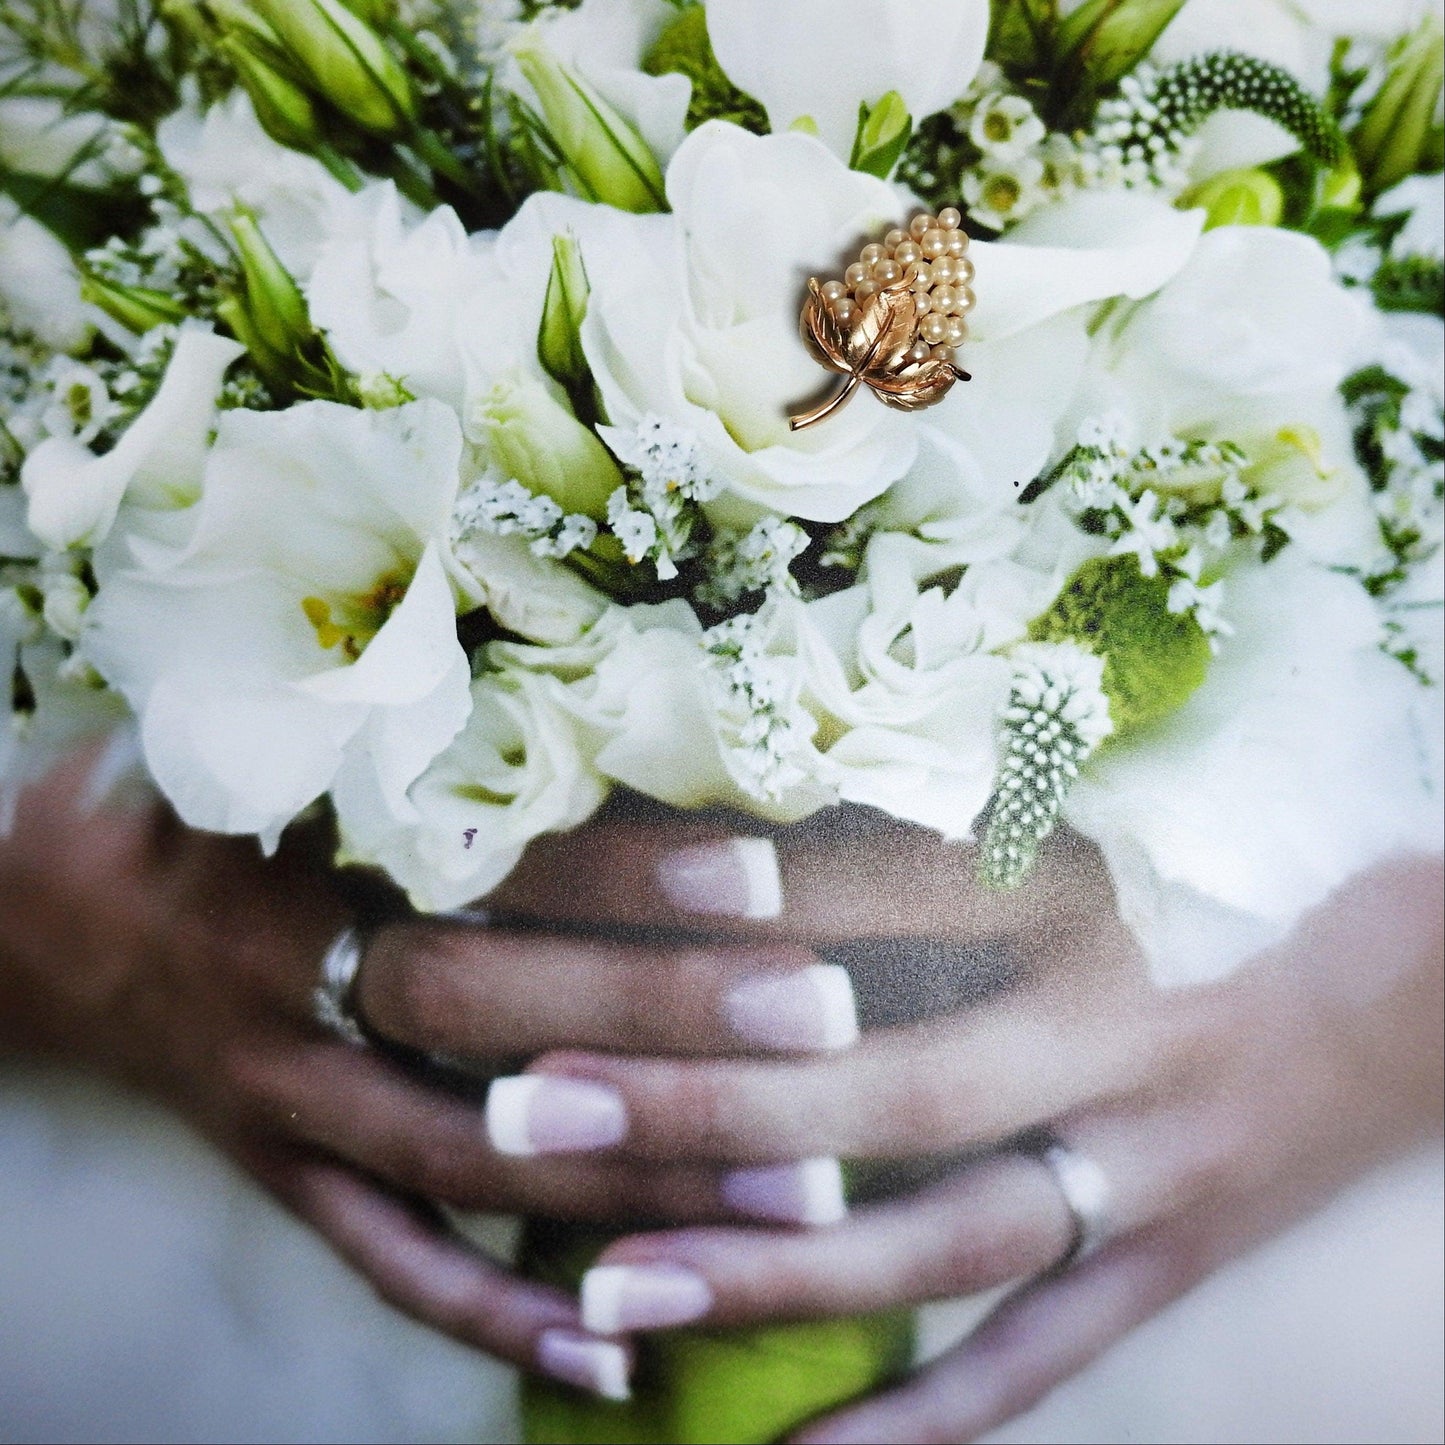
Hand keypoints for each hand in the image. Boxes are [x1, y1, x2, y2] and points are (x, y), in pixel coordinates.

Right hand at [0, 759, 864, 1398]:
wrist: (30, 912)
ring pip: (466, 1158)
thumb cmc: (190, 791)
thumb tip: (605, 675)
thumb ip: (410, 719)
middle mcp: (287, 977)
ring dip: (631, 1184)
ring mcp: (282, 1095)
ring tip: (798, 1200)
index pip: (480, 858)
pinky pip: (386, 1260)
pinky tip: (617, 1362)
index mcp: (294, 842)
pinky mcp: (278, 1172)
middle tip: (825, 1024)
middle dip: (659, 1020)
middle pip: (486, 1009)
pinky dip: (497, 1314)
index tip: (762, 879)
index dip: (617, 871)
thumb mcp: (269, 722)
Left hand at [484, 816, 1443, 1440]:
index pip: (892, 894)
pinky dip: (916, 1420)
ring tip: (613, 1286)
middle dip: (708, 1107)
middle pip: (891, 1088)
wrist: (1407, 1009)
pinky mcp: (1168, 1274)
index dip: (752, 900)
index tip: (588, 901)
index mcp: (1088, 915)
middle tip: (534, 1114)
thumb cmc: (1207, 902)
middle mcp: (1107, 1046)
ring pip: (946, 1242)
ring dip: (777, 1272)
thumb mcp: (1082, 841)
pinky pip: (1033, 1366)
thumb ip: (921, 848)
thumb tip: (721, 853)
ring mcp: (1146, 1179)